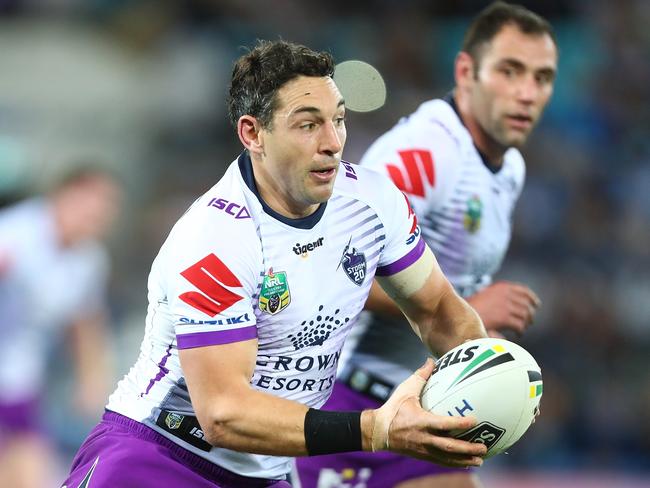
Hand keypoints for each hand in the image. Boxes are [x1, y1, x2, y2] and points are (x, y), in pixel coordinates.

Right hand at [370, 359, 485, 466]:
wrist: (378, 431)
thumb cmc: (393, 408)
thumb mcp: (405, 390)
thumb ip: (420, 376)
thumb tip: (432, 360)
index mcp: (421, 421)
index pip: (443, 424)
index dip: (459, 423)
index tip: (474, 421)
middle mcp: (424, 438)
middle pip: (449, 446)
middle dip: (467, 448)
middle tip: (483, 447)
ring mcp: (424, 449)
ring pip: (447, 457)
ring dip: (465, 459)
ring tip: (481, 460)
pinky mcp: (423, 455)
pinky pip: (441, 461)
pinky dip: (455, 463)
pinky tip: (467, 462)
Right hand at [467, 281, 540, 335]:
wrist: (460, 314)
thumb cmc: (472, 308)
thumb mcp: (487, 296)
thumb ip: (501, 296)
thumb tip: (516, 302)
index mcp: (502, 287)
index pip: (523, 291)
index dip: (532, 298)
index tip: (536, 304)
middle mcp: (505, 294)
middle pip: (526, 304)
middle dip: (530, 313)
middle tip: (529, 321)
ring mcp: (505, 305)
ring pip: (525, 315)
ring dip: (525, 323)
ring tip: (522, 329)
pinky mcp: (504, 318)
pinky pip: (519, 325)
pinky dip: (520, 330)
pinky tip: (518, 334)